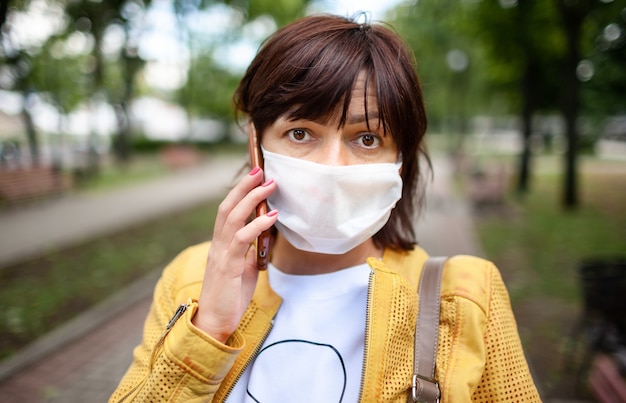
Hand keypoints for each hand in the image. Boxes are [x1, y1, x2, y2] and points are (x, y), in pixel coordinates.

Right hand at [193, 167, 277, 342]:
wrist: (215, 323)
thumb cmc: (230, 297)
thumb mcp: (243, 270)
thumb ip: (250, 252)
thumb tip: (264, 235)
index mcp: (220, 245)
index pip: (227, 211)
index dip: (239, 192)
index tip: (254, 177)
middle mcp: (217, 245)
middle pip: (227, 207)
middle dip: (244, 187)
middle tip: (260, 170)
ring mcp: (220, 254)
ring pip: (232, 218)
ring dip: (252, 199)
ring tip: (269, 185)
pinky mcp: (227, 267)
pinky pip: (241, 240)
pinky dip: (256, 225)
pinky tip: (271, 216)